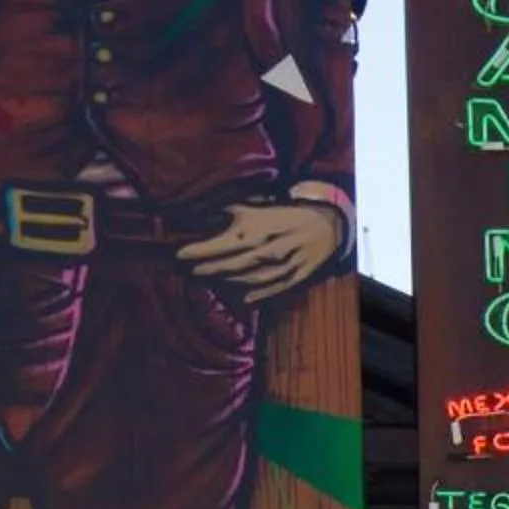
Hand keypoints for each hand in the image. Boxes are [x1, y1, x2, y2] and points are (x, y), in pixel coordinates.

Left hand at [177, 200, 348, 301]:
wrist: (327, 223)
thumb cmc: (287, 215)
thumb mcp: (259, 208)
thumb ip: (232, 212)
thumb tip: (201, 212)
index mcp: (261, 229)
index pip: (224, 242)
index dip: (202, 250)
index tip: (181, 254)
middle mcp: (272, 248)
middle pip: (236, 263)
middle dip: (212, 268)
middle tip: (192, 272)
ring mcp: (287, 264)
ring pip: (255, 277)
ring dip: (232, 281)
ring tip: (212, 281)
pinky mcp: (298, 275)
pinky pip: (277, 287)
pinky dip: (261, 294)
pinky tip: (245, 300)